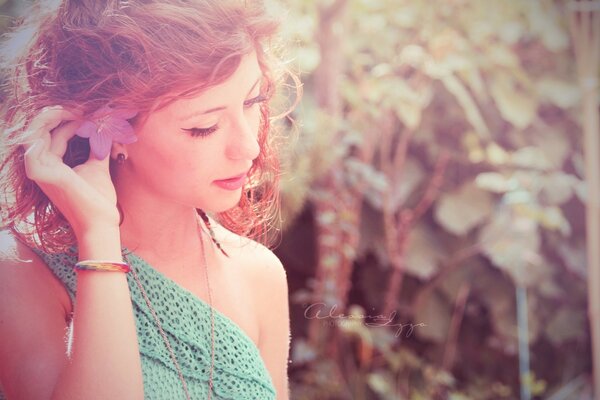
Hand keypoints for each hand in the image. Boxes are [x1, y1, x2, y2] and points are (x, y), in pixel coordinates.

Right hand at [23, 106, 121, 236]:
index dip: (70, 116)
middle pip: (40, 125)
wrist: (100, 222)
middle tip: (86, 103)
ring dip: (61, 112)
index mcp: (48, 163)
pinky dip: (61, 123)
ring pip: (37, 126)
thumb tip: (103, 128)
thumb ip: (95, 147)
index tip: (92, 109)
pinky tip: (81, 120)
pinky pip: (42, 136)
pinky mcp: (38, 170)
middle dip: (62, 109)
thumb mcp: (97, 166)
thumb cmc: (98, 199)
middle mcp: (37, 164)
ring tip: (84, 109)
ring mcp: (35, 167)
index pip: (51, 130)